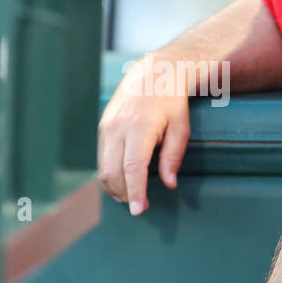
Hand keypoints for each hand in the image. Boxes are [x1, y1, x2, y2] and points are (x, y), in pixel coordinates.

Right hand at [97, 58, 190, 214]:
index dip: (135, 192)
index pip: (133, 168)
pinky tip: (123, 180)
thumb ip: (173, 156)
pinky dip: (110, 174)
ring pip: (102, 168)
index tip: (138, 210)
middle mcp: (118, 127)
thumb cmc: (171, 101)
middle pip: (112, 172)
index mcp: (140, 127)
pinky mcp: (102, 127)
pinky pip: (101, 158)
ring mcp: (106, 127)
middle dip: (123, 194)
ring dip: (114, 187)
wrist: (152, 72)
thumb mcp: (181, 127)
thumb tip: (169, 184)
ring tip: (130, 196)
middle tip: (138, 207)